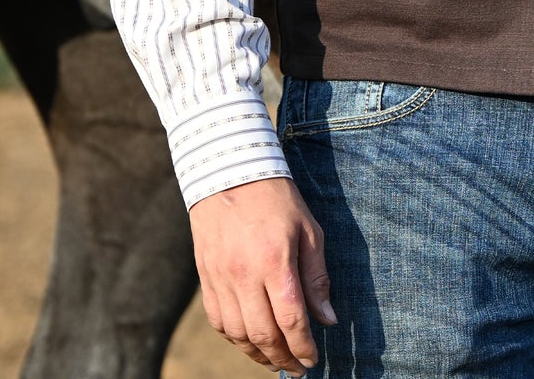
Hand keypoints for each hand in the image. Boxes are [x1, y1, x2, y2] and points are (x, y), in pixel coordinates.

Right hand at [190, 176, 334, 375]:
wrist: (230, 173)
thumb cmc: (277, 199)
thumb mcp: (308, 230)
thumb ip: (316, 277)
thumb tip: (327, 318)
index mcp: (274, 262)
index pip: (290, 319)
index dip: (303, 346)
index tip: (312, 361)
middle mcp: (243, 276)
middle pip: (263, 334)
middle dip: (282, 358)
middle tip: (297, 369)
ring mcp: (220, 280)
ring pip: (238, 334)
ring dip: (258, 354)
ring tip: (277, 361)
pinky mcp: (205, 279)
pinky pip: (218, 321)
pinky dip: (235, 338)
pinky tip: (250, 342)